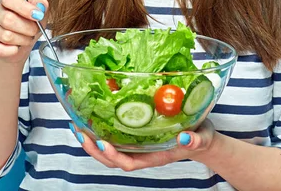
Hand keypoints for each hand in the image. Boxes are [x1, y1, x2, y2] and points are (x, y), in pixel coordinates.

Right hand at [0, 0, 48, 63]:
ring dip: (22, 40)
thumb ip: (41, 4)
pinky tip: (16, 48)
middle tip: (35, 30)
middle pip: (8, 19)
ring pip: (6, 36)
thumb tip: (41, 4)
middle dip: (27, 28)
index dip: (24, 8)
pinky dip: (11, 51)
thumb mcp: (39, 10)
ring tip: (27, 38)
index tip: (38, 16)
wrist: (20, 43)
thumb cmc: (29, 22)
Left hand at [69, 119, 217, 170]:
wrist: (202, 135)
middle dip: (93, 148)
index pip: (129, 163)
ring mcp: (138, 145)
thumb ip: (195, 140)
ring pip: (110, 149)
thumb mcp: (201, 137)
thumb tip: (185, 138)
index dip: (113, 156)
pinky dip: (101, 130)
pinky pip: (115, 136)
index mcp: (155, 156)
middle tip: (79, 131)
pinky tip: (92, 117)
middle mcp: (142, 153)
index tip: (101, 143)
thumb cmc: (201, 136)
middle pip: (112, 158)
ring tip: (77, 125)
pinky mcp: (137, 134)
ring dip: (92, 140)